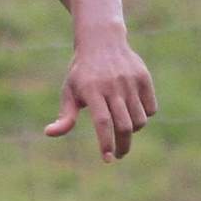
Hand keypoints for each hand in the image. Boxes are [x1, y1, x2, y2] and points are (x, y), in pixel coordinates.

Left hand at [45, 30, 156, 161]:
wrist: (102, 41)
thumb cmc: (82, 73)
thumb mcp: (69, 91)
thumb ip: (65, 116)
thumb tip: (49, 133)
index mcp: (92, 90)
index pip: (102, 122)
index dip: (106, 142)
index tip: (107, 159)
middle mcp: (112, 85)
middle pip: (123, 125)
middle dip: (122, 146)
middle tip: (119, 155)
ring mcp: (130, 81)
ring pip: (139, 120)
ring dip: (133, 131)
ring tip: (123, 130)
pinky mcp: (144, 78)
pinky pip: (151, 109)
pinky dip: (144, 117)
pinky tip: (133, 113)